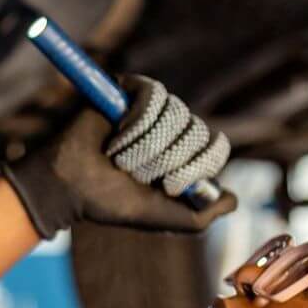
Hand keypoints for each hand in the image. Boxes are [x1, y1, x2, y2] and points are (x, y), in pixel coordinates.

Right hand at [2, 76, 234, 237]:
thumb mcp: (169, 219)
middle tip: (138, 174)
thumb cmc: (115, 204)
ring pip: (175, 114)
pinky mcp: (129, 88)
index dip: (198, 166)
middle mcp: (171, 127)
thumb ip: (205, 216)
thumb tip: (234, 198)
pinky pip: (154, 95)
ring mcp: (151, 106)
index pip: (214, 147)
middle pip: (196, 130)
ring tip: (121, 159)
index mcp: (183, 154)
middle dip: (168, 159)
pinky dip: (138, 121)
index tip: (170, 186)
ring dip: (147, 145)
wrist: (72, 188)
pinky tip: (118, 137)